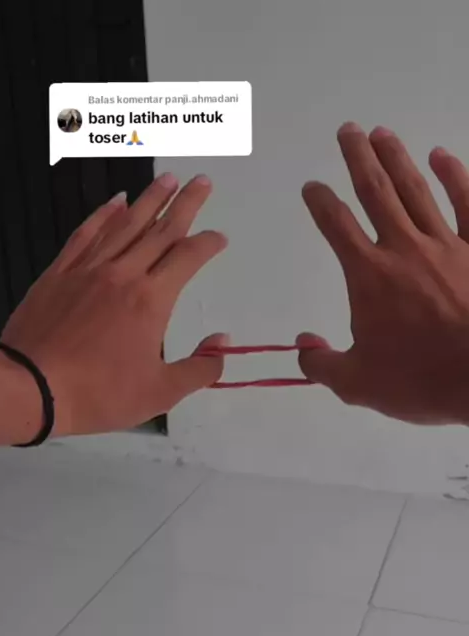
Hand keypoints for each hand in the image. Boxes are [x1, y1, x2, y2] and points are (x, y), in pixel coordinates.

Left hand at [0, 174, 227, 437]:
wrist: (32, 388)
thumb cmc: (98, 394)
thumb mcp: (160, 393)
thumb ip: (199, 369)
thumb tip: (223, 344)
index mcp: (151, 301)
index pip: (187, 258)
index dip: (208, 245)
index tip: (220, 239)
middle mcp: (122, 274)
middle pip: (161, 229)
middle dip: (186, 203)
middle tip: (202, 182)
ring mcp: (88, 269)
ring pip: (125, 224)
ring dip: (149, 199)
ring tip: (168, 180)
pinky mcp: (59, 273)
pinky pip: (86, 233)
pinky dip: (104, 214)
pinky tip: (115, 202)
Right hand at [297, 123, 468, 424]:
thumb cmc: (421, 380)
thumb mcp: (359, 385)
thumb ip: (323, 364)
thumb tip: (303, 347)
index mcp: (370, 276)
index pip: (336, 227)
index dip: (320, 203)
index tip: (312, 187)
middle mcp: (404, 249)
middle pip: (375, 192)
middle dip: (358, 159)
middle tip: (347, 131)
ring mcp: (446, 244)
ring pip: (415, 190)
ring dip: (396, 158)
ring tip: (381, 133)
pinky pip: (466, 204)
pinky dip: (454, 176)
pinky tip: (442, 156)